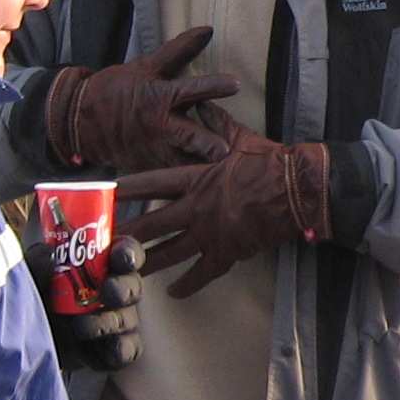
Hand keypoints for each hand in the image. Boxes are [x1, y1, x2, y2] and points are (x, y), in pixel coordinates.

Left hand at [24, 232, 145, 371]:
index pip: (124, 252)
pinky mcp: (110, 350)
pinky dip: (119, 351)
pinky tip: (98, 352)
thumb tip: (50, 254)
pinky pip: (127, 350)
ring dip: (108, 322)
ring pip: (128, 319)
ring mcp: (114, 322)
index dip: (128, 253)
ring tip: (80, 327)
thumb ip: (36, 263)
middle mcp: (111, 291)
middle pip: (132, 285)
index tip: (119, 258)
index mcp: (97, 265)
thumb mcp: (25, 276)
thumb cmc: (27, 299)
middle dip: (123, 287)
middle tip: (108, 291)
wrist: (15, 343)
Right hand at [46, 26, 238, 170]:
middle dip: (208, 144)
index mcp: (160, 96)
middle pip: (189, 135)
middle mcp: (160, 124)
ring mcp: (155, 149)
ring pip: (184, 162)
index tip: (236, 84)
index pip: (191, 89)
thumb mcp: (147, 66)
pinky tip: (210, 186)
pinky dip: (189, 181)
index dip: (213, 86)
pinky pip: (172, 177)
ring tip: (223, 173)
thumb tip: (209, 30)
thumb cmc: (118, 89)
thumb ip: (179, 50)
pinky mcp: (151, 167)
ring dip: (202, 167)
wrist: (80, 121)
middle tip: (227, 150)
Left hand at [119, 137, 328, 295]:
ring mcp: (210, 233)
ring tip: (125, 271)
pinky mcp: (227, 253)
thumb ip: (216, 125)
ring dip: (146, 263)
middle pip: (151, 225)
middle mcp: (196, 208)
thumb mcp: (240, 139)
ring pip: (169, 254)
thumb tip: (203, 106)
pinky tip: (173, 293)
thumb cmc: (270, 162)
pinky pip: (201, 273)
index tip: (103, 194)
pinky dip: (187, 285)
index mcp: (196, 179)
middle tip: (100, 244)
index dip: (125, 190)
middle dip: (125, 235)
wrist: (298, 189)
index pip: (151, 184)